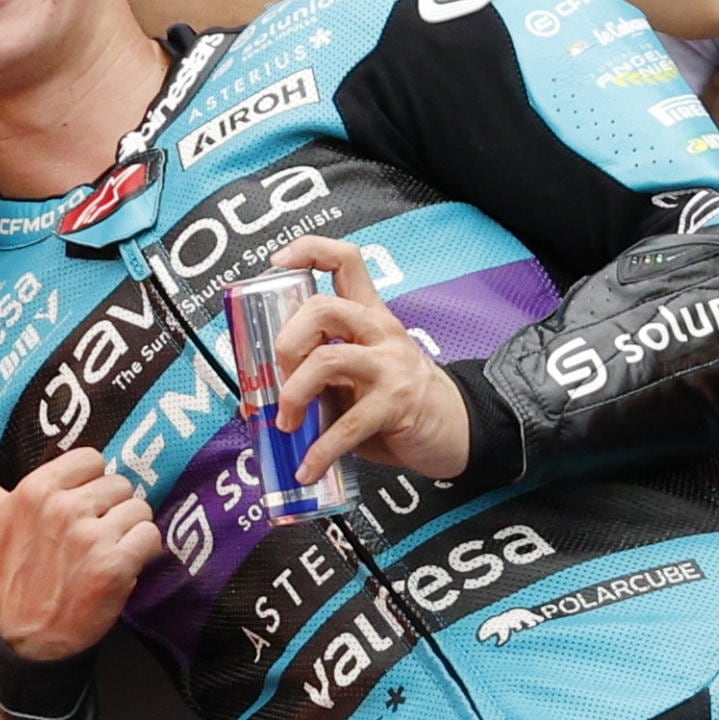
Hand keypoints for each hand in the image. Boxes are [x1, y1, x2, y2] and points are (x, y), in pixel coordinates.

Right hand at [0, 444, 156, 664]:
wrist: (29, 638)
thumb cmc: (13, 573)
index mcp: (34, 489)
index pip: (92, 460)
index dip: (89, 487)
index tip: (73, 513)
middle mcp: (63, 507)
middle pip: (120, 485)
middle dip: (111, 512)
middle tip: (86, 543)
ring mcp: (90, 537)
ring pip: (139, 509)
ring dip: (129, 533)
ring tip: (101, 556)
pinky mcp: (115, 565)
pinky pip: (151, 537)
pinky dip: (144, 554)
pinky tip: (120, 569)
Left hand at [266, 235, 475, 483]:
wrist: (455, 429)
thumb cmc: (399, 399)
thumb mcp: (361, 372)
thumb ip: (322, 369)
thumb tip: (263, 389)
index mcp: (370, 315)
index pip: (345, 261)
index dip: (308, 251)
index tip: (276, 263)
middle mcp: (380, 332)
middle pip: (323, 307)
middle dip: (287, 341)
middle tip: (278, 375)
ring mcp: (390, 366)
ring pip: (328, 359)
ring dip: (294, 393)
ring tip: (288, 422)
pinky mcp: (396, 404)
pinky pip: (348, 424)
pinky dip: (320, 450)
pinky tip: (308, 467)